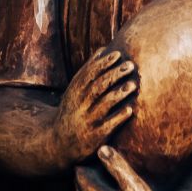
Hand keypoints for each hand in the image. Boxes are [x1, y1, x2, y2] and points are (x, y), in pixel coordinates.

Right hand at [52, 49, 137, 167]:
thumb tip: (103, 49)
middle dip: (114, 75)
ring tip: (133, 85)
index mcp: (75, 91)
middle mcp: (80, 104)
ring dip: (118, 94)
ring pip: (103, 105)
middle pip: (98, 87)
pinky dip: (118, 118)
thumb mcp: (74, 89)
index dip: (103, 63)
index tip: (118, 54)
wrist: (58, 141)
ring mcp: (88, 120)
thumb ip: (88, 71)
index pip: (89, 74)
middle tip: (130, 65)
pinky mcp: (95, 136)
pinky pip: (107, 126)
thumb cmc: (72, 109)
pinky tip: (129, 111)